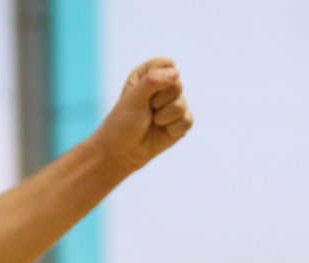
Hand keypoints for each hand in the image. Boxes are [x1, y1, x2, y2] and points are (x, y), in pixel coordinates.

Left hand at [92, 57, 193, 175]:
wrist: (121, 153)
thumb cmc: (122, 124)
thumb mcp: (133, 99)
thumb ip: (152, 81)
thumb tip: (176, 73)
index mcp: (148, 74)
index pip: (167, 64)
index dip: (157, 79)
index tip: (141, 94)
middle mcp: (163, 86)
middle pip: (177, 84)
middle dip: (159, 102)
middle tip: (145, 111)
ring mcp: (174, 104)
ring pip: (182, 104)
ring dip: (163, 117)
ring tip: (151, 122)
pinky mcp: (181, 121)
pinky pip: (187, 120)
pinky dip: (172, 129)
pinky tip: (162, 131)